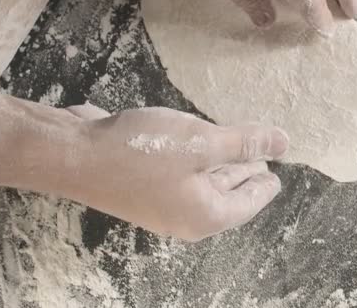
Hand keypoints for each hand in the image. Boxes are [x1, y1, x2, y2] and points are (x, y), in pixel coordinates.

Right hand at [65, 104, 288, 241]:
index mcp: (204, 215)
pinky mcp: (143, 184)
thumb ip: (244, 142)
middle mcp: (184, 216)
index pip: (248, 202)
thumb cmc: (141, 151)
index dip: (265, 185)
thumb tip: (284, 143)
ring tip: (238, 146)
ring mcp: (161, 202)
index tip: (277, 174)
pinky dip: (197, 159)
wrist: (71, 155)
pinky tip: (200, 140)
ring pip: (202, 183)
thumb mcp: (202, 142)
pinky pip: (182, 174)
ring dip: (221, 165)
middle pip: (225, 194)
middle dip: (245, 173)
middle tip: (263, 155)